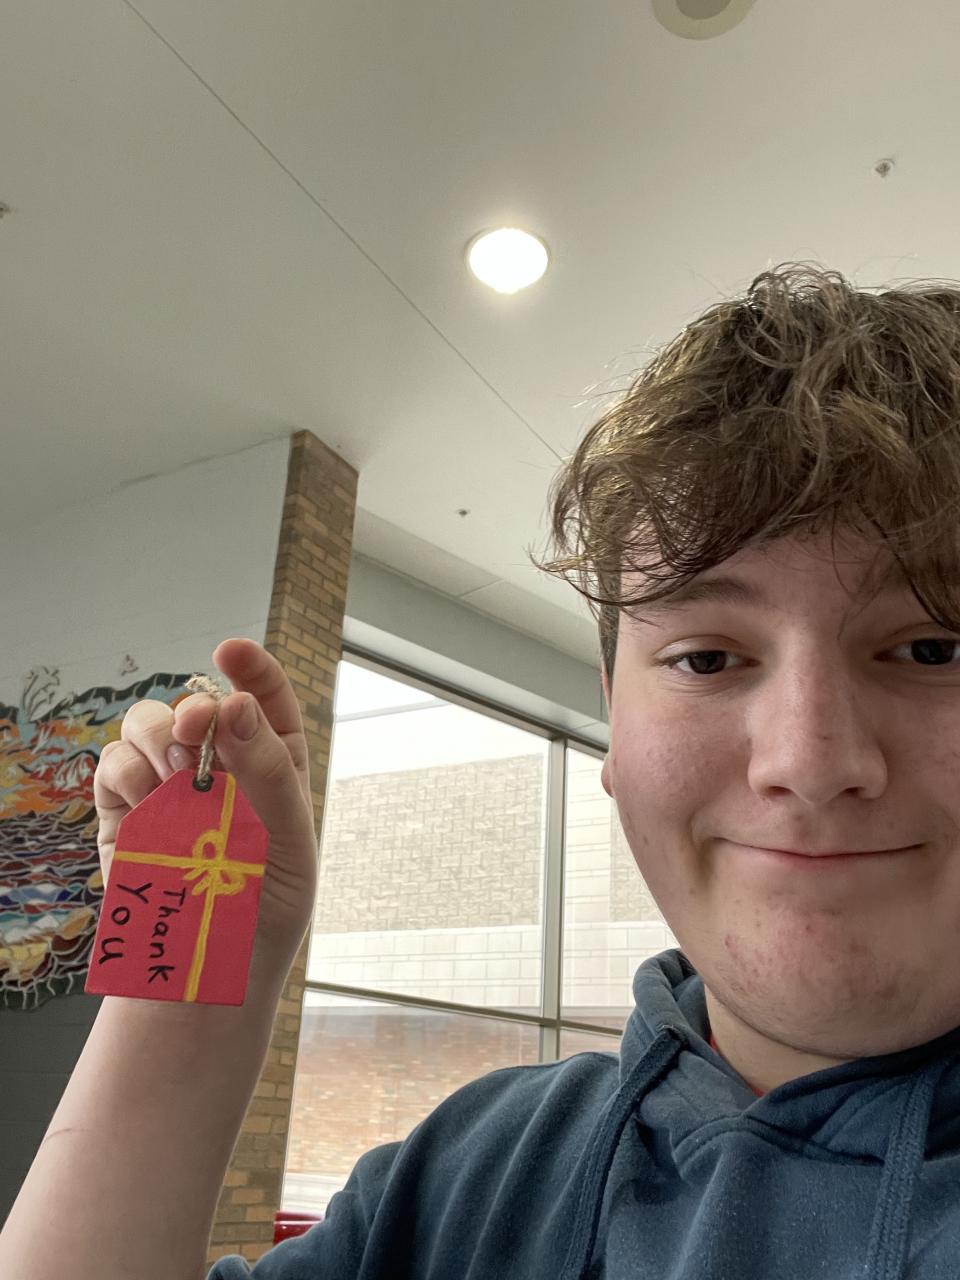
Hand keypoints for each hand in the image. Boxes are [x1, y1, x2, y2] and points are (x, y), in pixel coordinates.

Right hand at [94, 638, 318, 978]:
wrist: (208, 978)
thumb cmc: (264, 911)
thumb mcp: (291, 841)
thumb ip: (269, 772)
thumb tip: (235, 706)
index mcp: (274, 765)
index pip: (265, 698)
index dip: (249, 667)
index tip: (229, 651)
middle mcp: (221, 767)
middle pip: (198, 704)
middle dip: (194, 708)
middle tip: (196, 732)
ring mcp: (169, 787)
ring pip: (148, 725)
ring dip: (158, 740)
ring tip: (177, 783)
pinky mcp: (125, 813)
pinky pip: (113, 765)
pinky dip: (127, 773)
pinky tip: (148, 804)